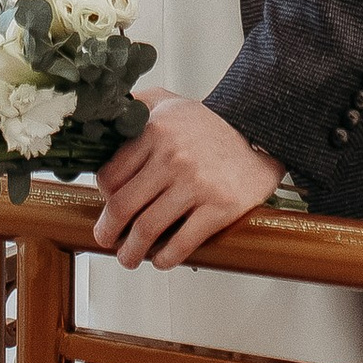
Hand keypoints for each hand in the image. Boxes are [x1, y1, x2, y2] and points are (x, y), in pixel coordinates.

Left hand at [93, 98, 281, 268]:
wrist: (261, 132)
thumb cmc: (209, 124)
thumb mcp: (168, 101)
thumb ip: (135, 105)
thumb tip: (101, 118)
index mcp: (155, 131)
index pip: (110, 175)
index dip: (103, 197)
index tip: (107, 207)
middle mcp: (173, 156)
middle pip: (123, 206)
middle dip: (108, 231)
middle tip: (106, 240)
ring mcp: (197, 183)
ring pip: (148, 228)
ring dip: (131, 252)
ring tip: (129, 258)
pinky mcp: (220, 207)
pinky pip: (183, 242)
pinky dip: (166, 257)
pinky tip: (161, 260)